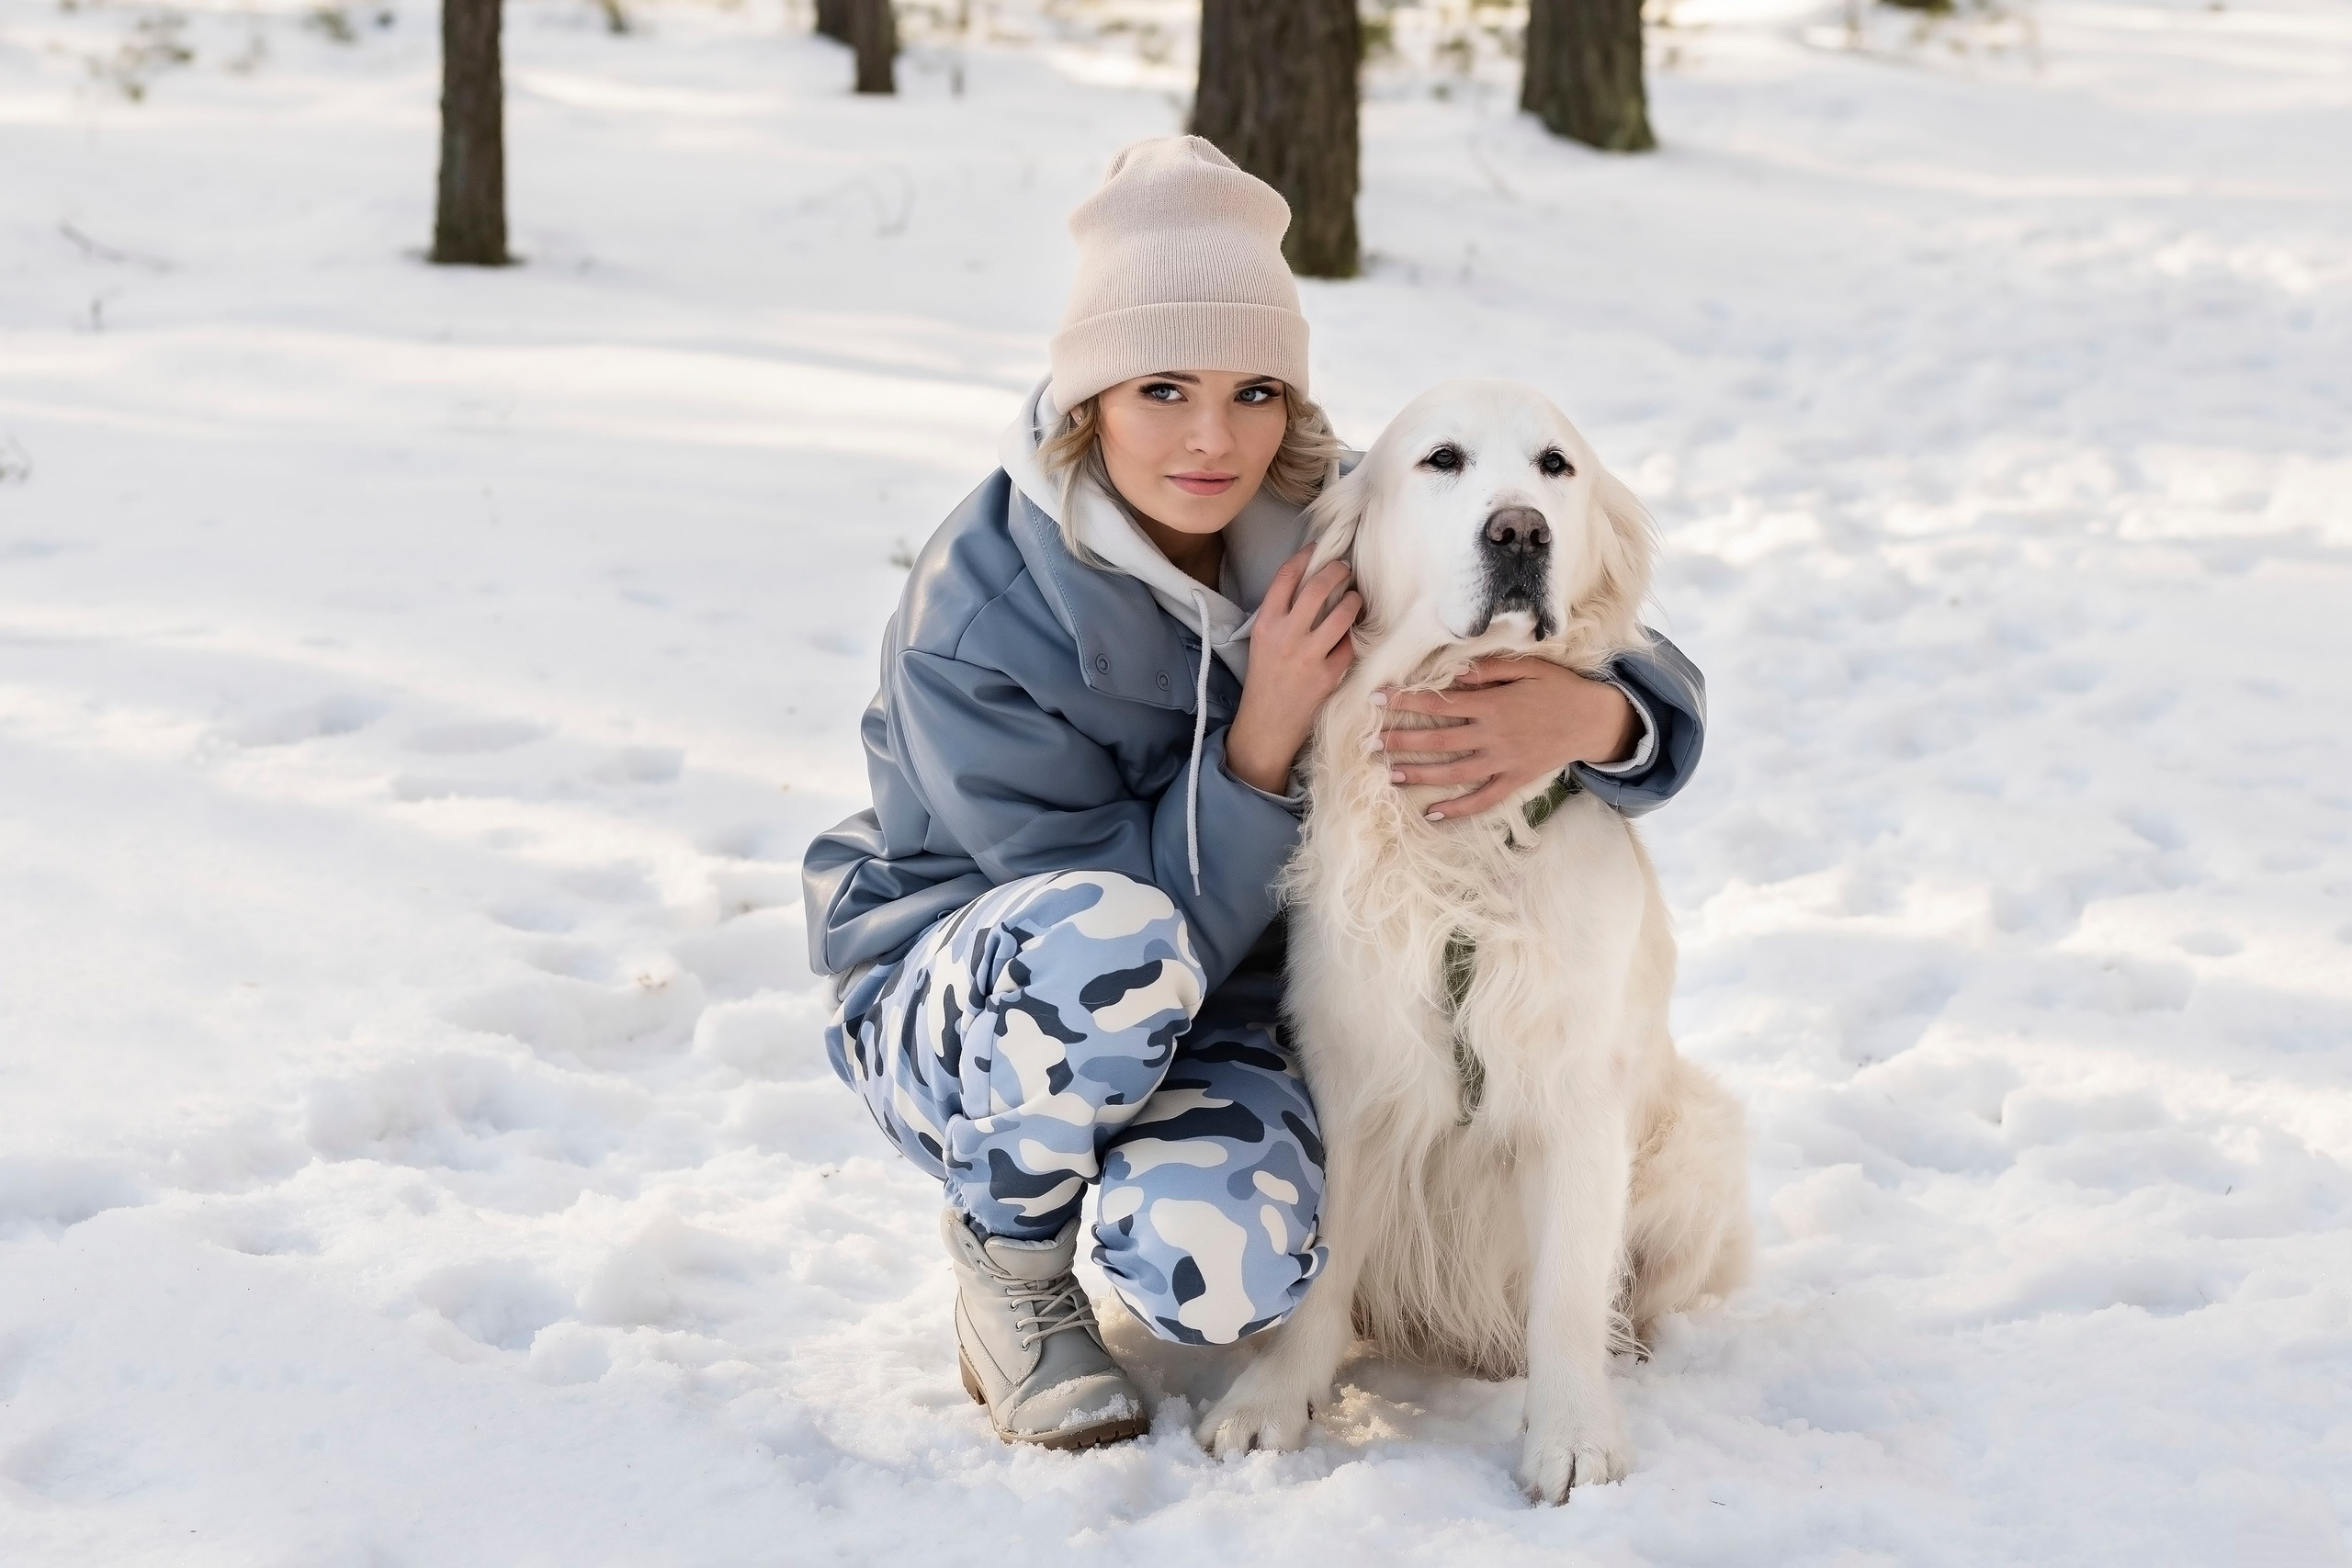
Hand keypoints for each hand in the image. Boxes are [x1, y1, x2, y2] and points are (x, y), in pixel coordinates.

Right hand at [1226, 546, 1359, 794]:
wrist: (1265, 726)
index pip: (1286, 578)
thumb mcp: (1261, 642)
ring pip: (1342, 613)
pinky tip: (1353, 633)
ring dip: (1353, 600)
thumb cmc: (1264, 681)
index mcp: (1265, 624)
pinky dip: (1353, 637)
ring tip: (1355, 598)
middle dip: (1337, 571)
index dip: (1304, 557)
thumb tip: (1309, 584)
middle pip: (1318, 587)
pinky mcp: (1327, 675)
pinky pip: (1350, 645)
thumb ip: (1280, 615)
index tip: (1317, 548)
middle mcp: (1286, 635)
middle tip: (1345, 568)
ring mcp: (1308, 656)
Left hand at [1375, 657, 1636, 821]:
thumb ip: (1491, 669)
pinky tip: (1433, 814)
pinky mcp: (1515, 780)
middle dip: (1402, 741)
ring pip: (1454, 771)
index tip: (1378, 700)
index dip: (1407, 702)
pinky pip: (1483, 799)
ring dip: (1420, 774)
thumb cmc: (1560, 689)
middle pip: (1439, 740)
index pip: (1440, 703)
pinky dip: (1458, 809)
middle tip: (1370, 743)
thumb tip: (1457, 671)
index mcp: (1493, 704)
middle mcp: (1493, 735)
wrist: (1594, 721)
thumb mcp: (1529, 667)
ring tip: (1390, 775)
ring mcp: (1503, 761)